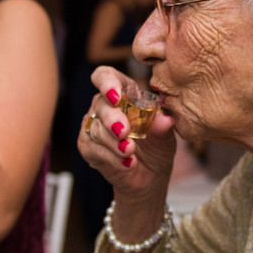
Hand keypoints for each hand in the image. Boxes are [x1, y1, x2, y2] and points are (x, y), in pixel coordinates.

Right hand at [77, 66, 176, 199]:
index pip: (106, 76)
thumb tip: (165, 119)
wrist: (151, 175)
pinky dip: (112, 157)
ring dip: (114, 142)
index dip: (107, 82)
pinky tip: (128, 163)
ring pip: (96, 129)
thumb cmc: (156, 145)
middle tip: (125, 131)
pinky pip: (93, 149)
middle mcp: (104, 106)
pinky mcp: (88, 147)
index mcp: (123, 93)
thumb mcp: (164, 134)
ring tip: (130, 152)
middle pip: (100, 104)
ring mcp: (93, 127)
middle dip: (112, 118)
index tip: (116, 96)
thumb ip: (162, 125)